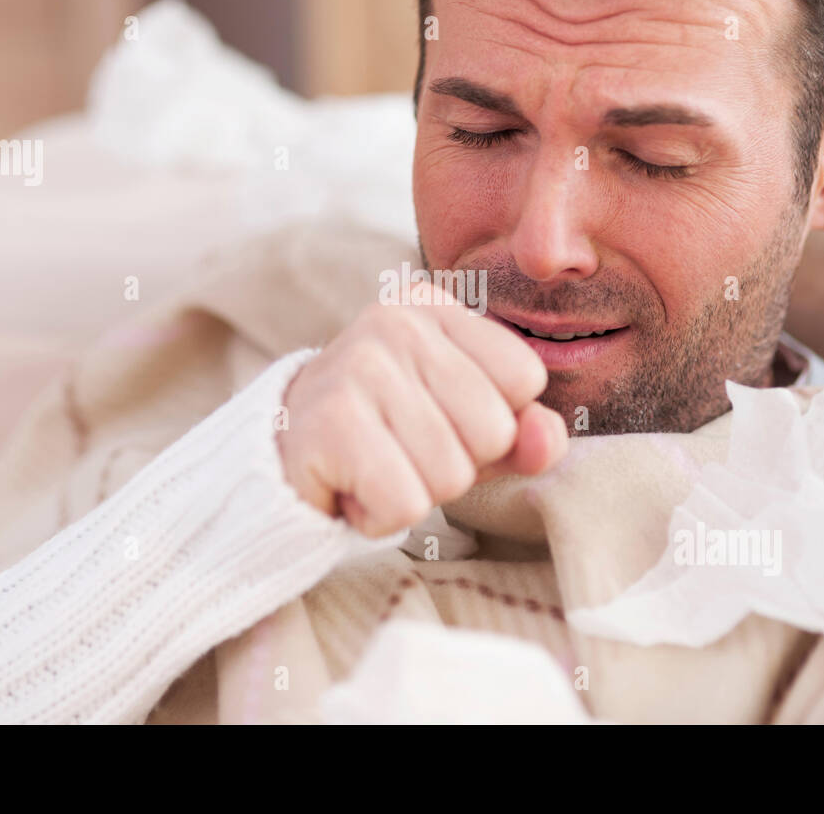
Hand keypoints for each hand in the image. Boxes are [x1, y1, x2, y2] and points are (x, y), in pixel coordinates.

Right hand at [278, 282, 568, 536]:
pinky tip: (351, 487)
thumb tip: (545, 435)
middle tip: (400, 450)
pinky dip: (381, 516)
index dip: (493, 422)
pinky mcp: (330, 422)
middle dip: (457, 464)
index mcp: (432, 307)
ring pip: (452, 473)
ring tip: (374, 467)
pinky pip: (406, 504)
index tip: (437, 420)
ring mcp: (358, 366)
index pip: (524, 376)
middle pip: (493, 429)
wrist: (278, 462)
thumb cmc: (386, 441)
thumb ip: (524, 433)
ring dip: (416, 492)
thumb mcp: (466, 430)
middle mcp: (395, 323)